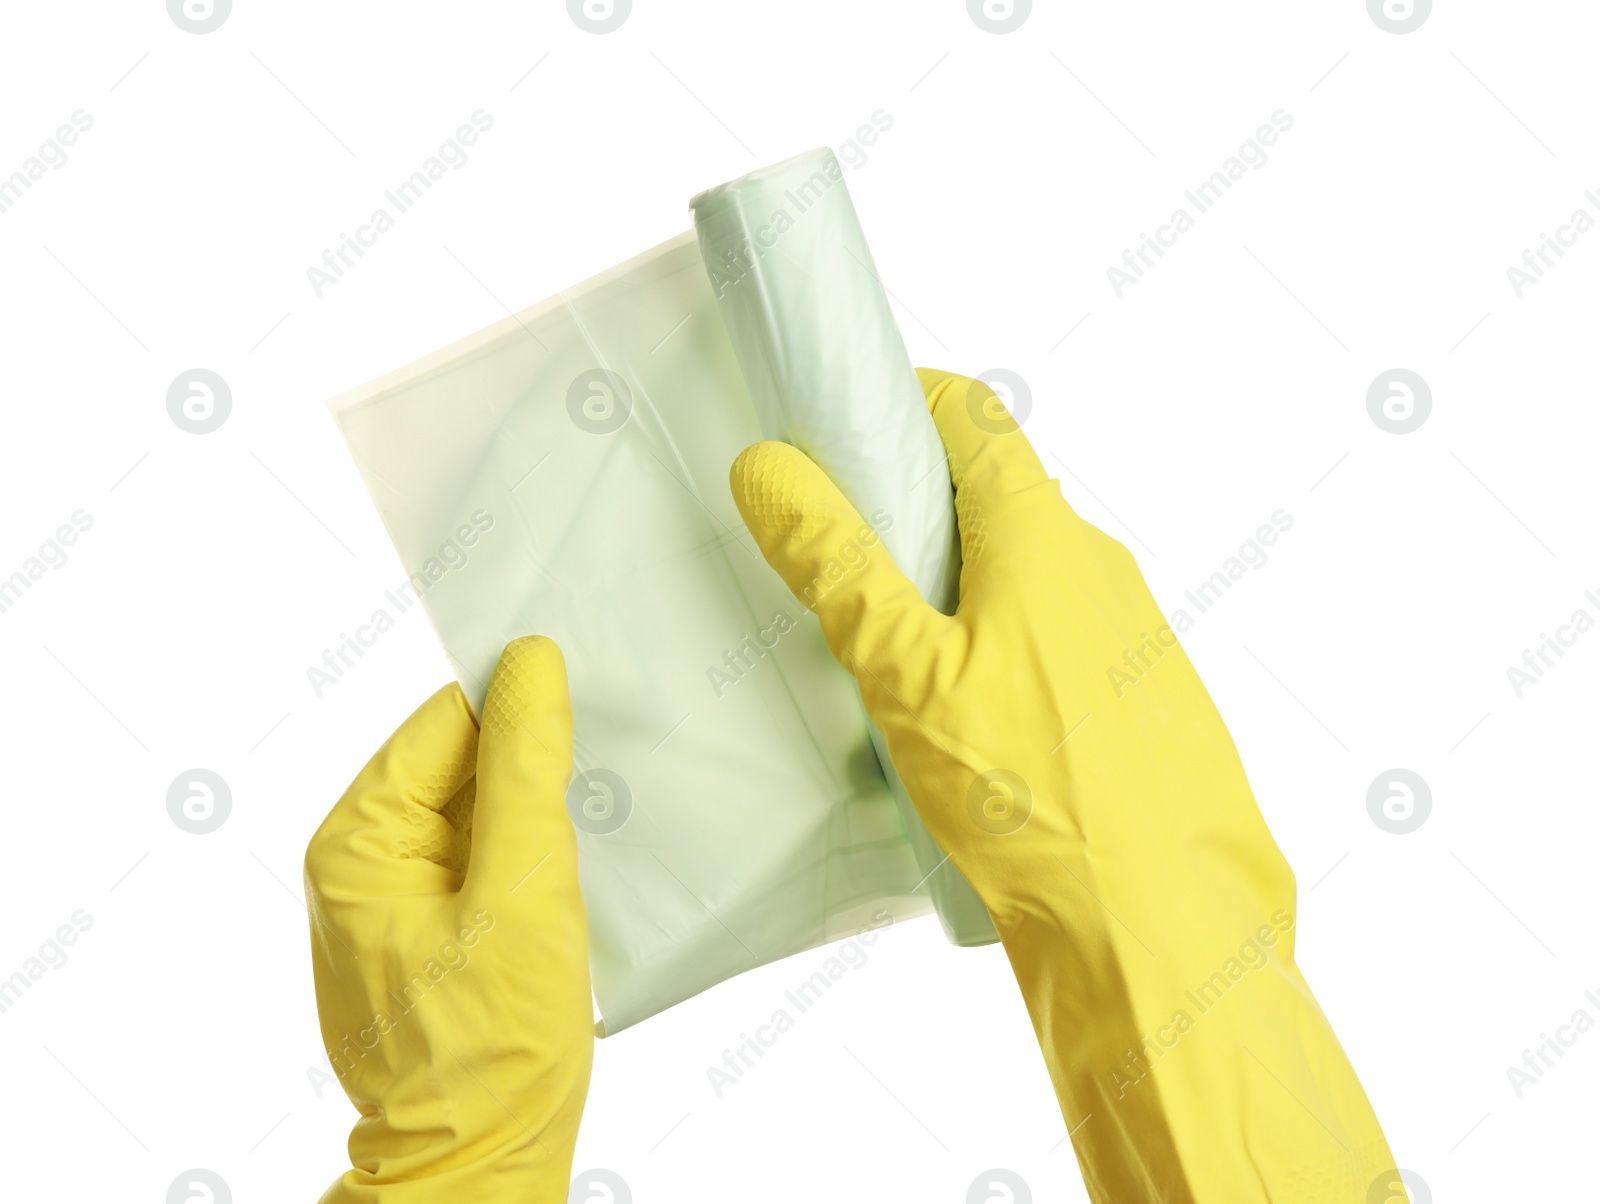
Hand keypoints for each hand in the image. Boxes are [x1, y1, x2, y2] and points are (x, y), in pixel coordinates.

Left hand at [305, 636, 590, 1202]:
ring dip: (532, 813)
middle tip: (603, 770)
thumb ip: (525, 769)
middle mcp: (358, 862)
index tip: (590, 696)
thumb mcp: (524, 891)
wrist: (482, 1165)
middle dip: (528, 763)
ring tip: (588, 832)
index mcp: (357, 841)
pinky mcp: (424, 933)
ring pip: (474, 810)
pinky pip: (478, 860)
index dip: (517, 702)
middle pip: (456, 762)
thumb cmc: (494, 1044)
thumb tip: (530, 660)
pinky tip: (567, 877)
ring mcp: (389, 901)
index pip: (443, 722)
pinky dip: (525, 857)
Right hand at [730, 369, 1397, 1202]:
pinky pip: (1063, 641)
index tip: (843, 425)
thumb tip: (769, 466)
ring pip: (1031, 576)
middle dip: (916, 507)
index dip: (904, 402)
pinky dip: (1006, 647)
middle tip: (842, 557)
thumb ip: (835, 564)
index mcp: (1042, 535)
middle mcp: (1100, 566)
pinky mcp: (1146, 701)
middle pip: (998, 495)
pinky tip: (970, 724)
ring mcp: (1132, 635)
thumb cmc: (1031, 791)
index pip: (972, 415)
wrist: (1162, 925)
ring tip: (894, 655)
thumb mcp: (903, 672)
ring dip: (961, 586)